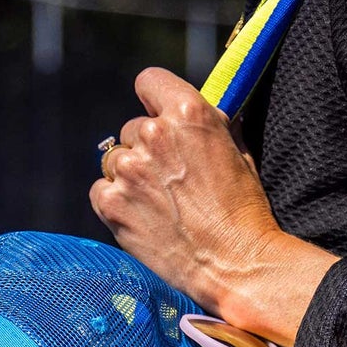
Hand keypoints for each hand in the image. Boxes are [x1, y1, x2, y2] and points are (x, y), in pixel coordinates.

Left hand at [90, 67, 336, 346]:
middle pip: (133, 128)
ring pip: (115, 160)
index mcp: (188, 113)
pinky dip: (116, 202)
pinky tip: (142, 218)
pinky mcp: (112, 204)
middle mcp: (153, 134)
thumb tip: (204, 110)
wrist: (237, 264)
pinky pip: (101, 191)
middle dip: (148, 150)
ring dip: (131, 176)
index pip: (149, 81)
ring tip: (159, 204)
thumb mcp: (238, 152)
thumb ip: (212, 126)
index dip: (155, 101)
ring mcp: (129, 170)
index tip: (160, 119)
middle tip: (171, 181)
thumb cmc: (245, 212)